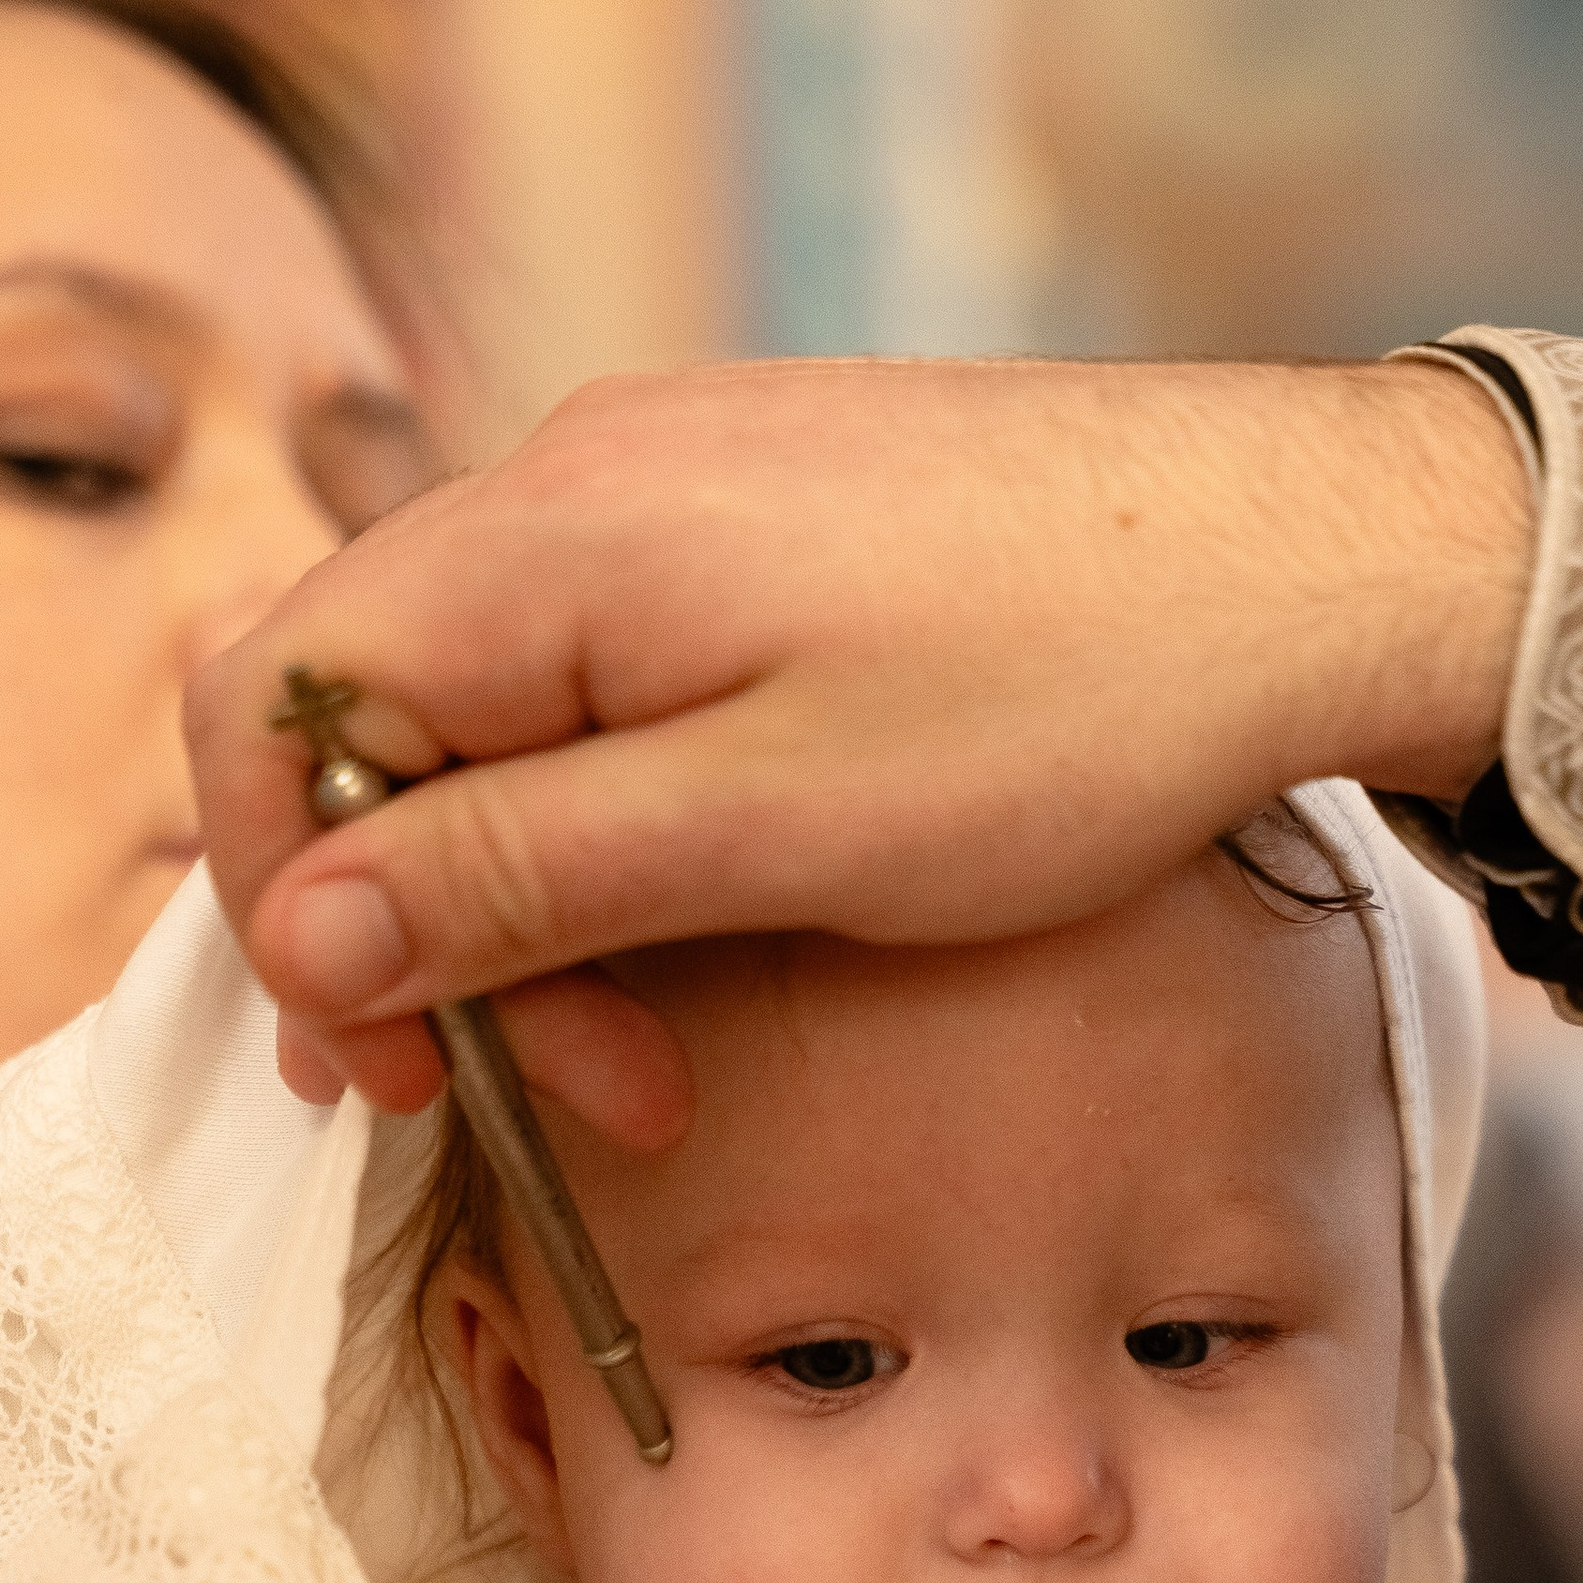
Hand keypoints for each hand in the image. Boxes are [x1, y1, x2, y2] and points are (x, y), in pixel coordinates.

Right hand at [185, 356, 1529, 1122]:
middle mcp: (578, 476)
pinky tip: (722, 926)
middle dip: (427, 932)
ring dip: (541, 904)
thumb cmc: (1075, 700)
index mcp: (553, 538)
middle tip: (566, 1105)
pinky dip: (622, 826)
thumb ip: (519, 876)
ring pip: (496, 715)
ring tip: (662, 1062)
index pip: (271, 697)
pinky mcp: (760, 523)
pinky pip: (607, 682)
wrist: (1311, 557)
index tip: (398, 1073)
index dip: (290, 904)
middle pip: (371, 713)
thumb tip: (300, 939)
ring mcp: (673, 488)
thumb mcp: (778, 832)